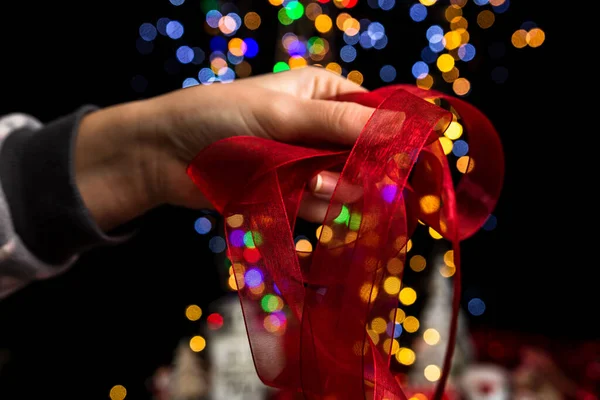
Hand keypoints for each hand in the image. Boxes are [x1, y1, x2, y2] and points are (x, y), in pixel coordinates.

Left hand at [75, 67, 373, 230]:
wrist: (164, 155)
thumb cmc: (218, 116)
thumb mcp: (280, 113)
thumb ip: (337, 123)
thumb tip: (400, 126)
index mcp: (324, 95)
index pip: (376, 115)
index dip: (389, 137)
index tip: (397, 160)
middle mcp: (322, 130)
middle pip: (367, 157)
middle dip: (360, 171)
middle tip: (336, 178)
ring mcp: (308, 165)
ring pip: (348, 187)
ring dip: (336, 193)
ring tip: (309, 188)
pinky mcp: (292, 195)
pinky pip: (322, 209)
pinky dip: (317, 210)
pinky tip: (301, 203)